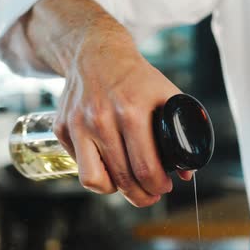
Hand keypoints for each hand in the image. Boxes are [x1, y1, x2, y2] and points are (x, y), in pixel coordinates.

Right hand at [53, 35, 192, 206]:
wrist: (97, 53)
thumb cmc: (137, 78)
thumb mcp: (167, 96)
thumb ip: (182, 132)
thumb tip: (187, 172)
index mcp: (131, 111)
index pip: (145, 166)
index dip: (157, 185)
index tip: (164, 187)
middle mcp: (100, 119)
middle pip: (122, 178)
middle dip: (141, 195)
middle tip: (151, 195)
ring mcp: (78, 124)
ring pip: (93, 180)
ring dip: (116, 191)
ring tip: (130, 187)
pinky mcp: (62, 128)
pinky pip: (80, 165)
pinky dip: (97, 172)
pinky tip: (111, 167)